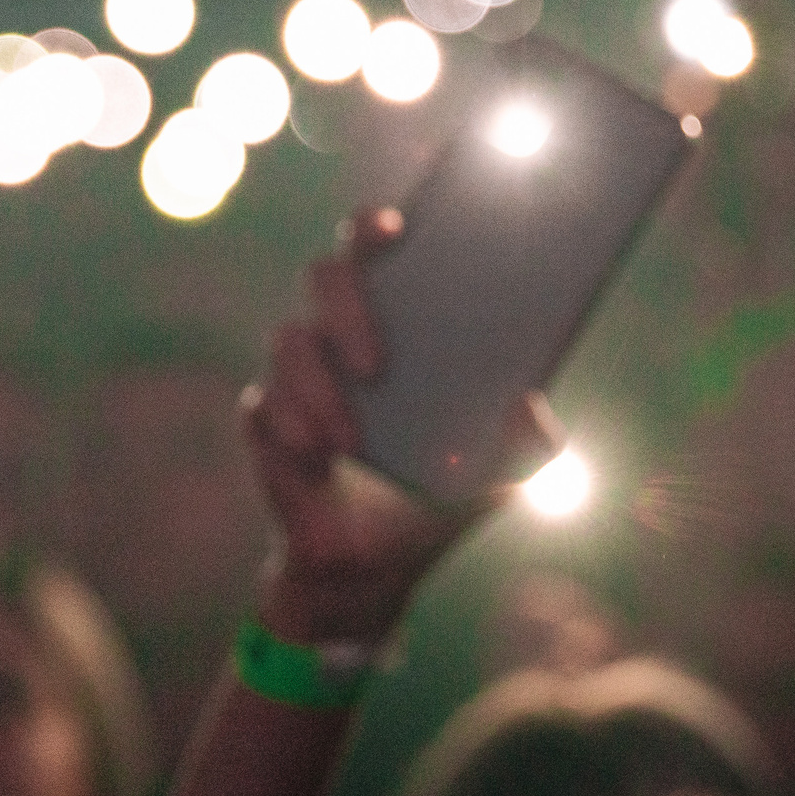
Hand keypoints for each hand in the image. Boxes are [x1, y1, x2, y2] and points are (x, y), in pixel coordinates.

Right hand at [240, 208, 554, 641]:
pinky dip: (292, 429)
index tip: (396, 227)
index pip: (376, 247)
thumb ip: (529, 444)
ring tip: (351, 443)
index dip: (375, 224)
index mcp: (397, 323)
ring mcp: (298, 375)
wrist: (377, 570)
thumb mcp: (503, 477)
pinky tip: (318, 458)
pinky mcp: (265, 421)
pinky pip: (264, 404)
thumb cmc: (439, 501)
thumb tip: (530, 403)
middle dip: (347, 310)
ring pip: (288, 342)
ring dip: (318, 391)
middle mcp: (341, 335)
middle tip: (377, 365)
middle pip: (324, 276)